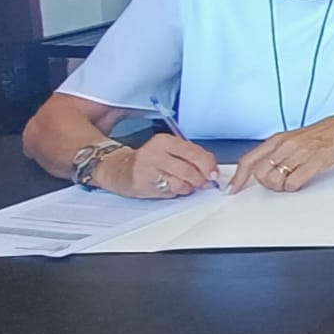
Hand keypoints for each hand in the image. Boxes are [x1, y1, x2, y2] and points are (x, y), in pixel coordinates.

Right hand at [93, 135, 218, 198]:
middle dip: (201, 180)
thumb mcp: (170, 150)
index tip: (214, 174)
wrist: (120, 169)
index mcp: (165, 141)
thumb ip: (191, 156)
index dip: (209, 166)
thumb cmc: (151, 160)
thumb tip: (212, 169)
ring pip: (180, 184)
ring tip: (185, 184)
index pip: (195, 153)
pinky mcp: (142, 185)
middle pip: (189, 170)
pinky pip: (169, 193)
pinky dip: (176, 192)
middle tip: (203, 183)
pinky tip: (171, 187)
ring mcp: (147, 169)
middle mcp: (155, 153)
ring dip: (188, 187)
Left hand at [227, 114, 333, 193]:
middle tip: (277, 183)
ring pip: (275, 179)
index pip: (249, 160)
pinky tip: (300, 181)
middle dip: (265, 183)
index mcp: (277, 139)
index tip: (232, 188)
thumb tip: (260, 169)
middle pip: (260, 173)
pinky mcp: (314, 161)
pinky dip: (293, 187)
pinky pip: (293, 182)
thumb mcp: (292, 138)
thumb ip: (276, 152)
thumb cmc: (321, 135)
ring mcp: (299, 152)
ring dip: (280, 186)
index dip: (238, 177)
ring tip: (290, 181)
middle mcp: (285, 145)